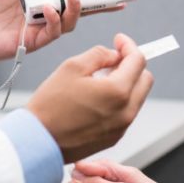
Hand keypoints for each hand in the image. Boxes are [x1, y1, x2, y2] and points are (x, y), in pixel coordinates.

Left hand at [0, 0, 80, 67]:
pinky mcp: (29, 42)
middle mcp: (34, 15)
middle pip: (67, 10)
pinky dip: (55, 21)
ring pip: (66, 23)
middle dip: (80, 0)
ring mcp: (33, 29)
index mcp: (26, 0)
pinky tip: (48, 8)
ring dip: (73, 10)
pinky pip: (50, 34)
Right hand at [27, 33, 153, 162]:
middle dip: (132, 64)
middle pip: (145, 79)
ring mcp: (121, 127)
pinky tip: (98, 95)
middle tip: (113, 58)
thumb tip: (114, 55)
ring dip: (127, 82)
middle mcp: (125, 112)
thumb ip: (99, 54)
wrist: (38, 142)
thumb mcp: (72, 66)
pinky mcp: (114, 138)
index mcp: (118, 92)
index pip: (138, 61)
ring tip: (101, 77)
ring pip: (137, 97)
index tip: (119, 40)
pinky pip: (126, 112)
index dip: (129, 45)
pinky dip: (120, 99)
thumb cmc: (50, 106)